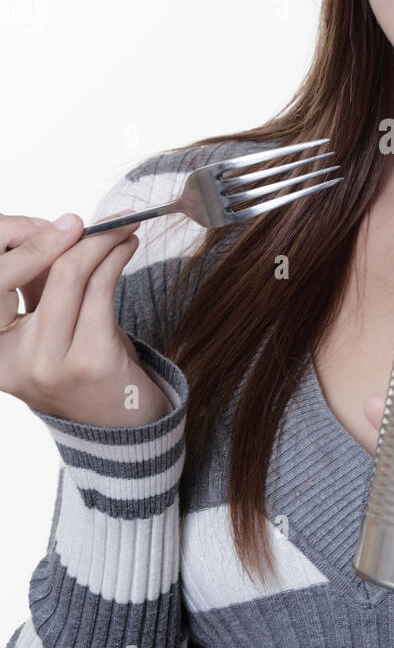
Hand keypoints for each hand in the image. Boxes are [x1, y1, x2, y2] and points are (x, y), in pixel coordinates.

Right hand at [0, 212, 171, 425]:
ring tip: (122, 228)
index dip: (24, 240)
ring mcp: (50, 363)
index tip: (56, 221)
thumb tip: (50, 230)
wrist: (120, 428)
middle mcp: (12, 360)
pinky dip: (116, 257)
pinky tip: (126, 246)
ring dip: (102, 241)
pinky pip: (101, 288)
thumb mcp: (49, 330)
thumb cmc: (86, 370)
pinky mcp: (91, 360)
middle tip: (99, 219)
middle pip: (34, 270)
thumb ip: (39, 289)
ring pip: (72, 274)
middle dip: (70, 234)